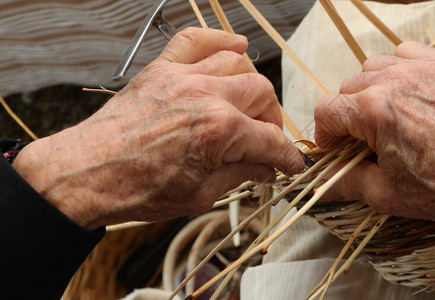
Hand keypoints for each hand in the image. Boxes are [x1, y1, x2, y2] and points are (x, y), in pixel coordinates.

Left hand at [12, 28, 303, 229]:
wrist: (86, 174)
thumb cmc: (137, 190)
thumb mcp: (199, 196)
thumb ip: (239, 175)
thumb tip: (265, 167)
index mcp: (220, 131)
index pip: (272, 139)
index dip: (287, 156)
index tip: (291, 164)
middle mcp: (207, 96)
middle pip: (263, 94)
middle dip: (272, 120)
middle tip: (265, 139)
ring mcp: (183, 77)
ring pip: (238, 64)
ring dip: (251, 86)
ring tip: (247, 106)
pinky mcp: (161, 70)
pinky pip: (196, 39)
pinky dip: (219, 39)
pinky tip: (235, 48)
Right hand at [314, 41, 434, 219]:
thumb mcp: (386, 193)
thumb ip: (347, 183)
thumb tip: (322, 185)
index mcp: (374, 110)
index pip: (327, 110)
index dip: (325, 133)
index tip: (336, 148)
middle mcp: (394, 80)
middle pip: (348, 86)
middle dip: (348, 113)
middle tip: (362, 138)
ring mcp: (422, 68)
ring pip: (375, 65)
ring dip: (370, 87)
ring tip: (385, 112)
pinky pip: (408, 52)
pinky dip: (400, 66)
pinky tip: (408, 90)